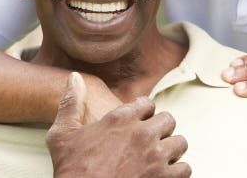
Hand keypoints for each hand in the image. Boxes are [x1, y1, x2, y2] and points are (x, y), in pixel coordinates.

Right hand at [46, 73, 190, 177]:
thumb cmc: (71, 171)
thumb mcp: (62, 135)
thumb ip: (70, 103)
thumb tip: (75, 77)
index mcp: (121, 118)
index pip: (148, 104)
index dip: (144, 113)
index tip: (139, 124)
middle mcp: (142, 133)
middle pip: (167, 121)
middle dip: (160, 131)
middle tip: (149, 143)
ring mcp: (155, 156)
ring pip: (179, 143)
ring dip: (171, 150)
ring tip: (159, 159)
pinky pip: (184, 168)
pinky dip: (177, 172)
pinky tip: (164, 175)